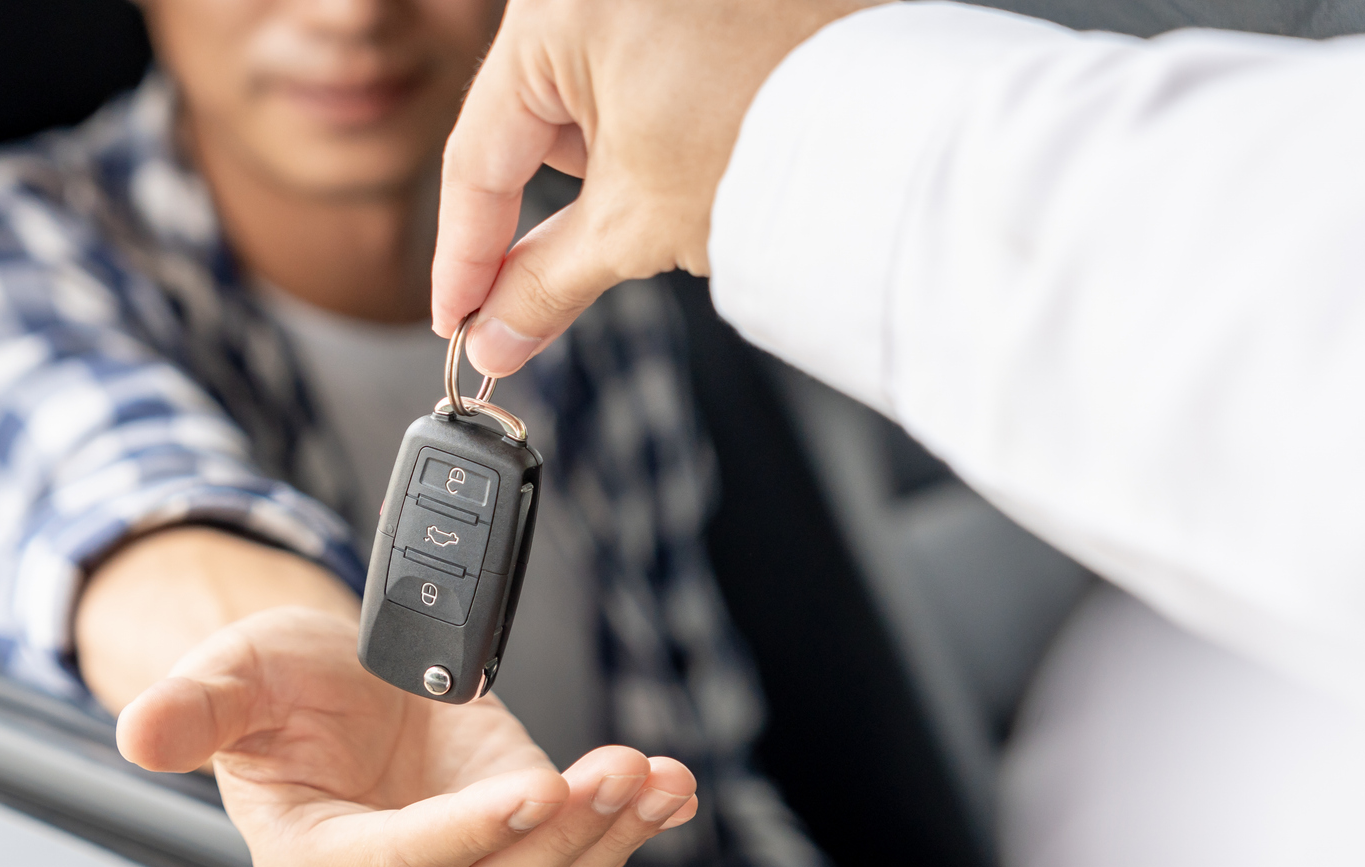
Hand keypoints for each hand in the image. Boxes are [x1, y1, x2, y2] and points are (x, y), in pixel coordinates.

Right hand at [118, 607, 696, 866]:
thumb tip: (139, 734)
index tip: (524, 793)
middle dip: (554, 841)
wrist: (335, 685)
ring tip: (651, 775)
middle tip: (610, 773)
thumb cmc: (278, 687)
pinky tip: (668, 789)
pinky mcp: (510, 860)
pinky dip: (627, 828)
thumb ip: (193, 712)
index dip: (459, 839)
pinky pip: (573, 865)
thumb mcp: (232, 676)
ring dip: (606, 836)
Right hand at [432, 0, 887, 374]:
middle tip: (575, 277)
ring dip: (613, 168)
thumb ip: (545, 284)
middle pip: (528, 126)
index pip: (474, 158)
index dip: (463, 259)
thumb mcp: (638, 223)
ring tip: (683, 186)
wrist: (904, 114)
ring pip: (588, 103)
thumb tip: (494, 336)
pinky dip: (652, 130)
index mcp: (554, 11)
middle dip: (556, 208)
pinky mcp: (701, 7)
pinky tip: (700, 156)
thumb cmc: (785, 129)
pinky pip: (639, 73)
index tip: (460, 324)